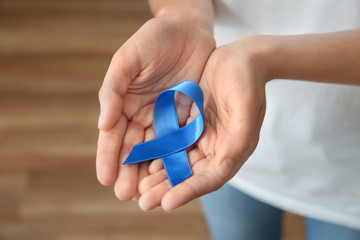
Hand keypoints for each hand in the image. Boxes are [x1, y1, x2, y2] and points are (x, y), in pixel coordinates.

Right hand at [96, 12, 214, 200]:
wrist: (188, 28)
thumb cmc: (154, 39)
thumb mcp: (128, 59)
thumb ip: (114, 89)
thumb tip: (103, 123)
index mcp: (125, 103)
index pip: (113, 135)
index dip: (108, 157)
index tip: (105, 178)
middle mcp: (144, 114)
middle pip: (134, 148)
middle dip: (129, 172)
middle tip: (126, 196)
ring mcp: (166, 117)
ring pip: (156, 150)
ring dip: (150, 172)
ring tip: (147, 194)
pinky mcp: (187, 117)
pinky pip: (180, 141)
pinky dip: (175, 158)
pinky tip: (172, 175)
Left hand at [137, 36, 269, 210]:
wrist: (241, 58)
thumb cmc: (247, 81)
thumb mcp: (246, 107)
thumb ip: (238, 139)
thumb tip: (223, 168)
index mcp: (232, 150)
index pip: (209, 178)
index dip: (188, 191)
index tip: (166, 203)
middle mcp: (215, 149)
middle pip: (189, 175)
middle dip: (166, 189)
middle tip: (143, 202)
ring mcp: (201, 137)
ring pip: (177, 161)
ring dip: (158, 176)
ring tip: (136, 189)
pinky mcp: (189, 124)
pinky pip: (170, 142)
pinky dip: (157, 153)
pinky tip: (140, 160)